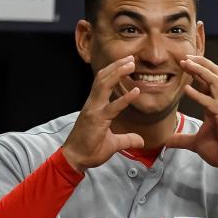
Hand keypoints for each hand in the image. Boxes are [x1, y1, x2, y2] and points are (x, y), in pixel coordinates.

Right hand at [61, 56, 144, 170]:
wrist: (76, 160)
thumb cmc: (90, 150)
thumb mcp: (114, 144)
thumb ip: (127, 139)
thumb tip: (141, 141)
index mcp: (95, 106)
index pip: (103, 83)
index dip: (114, 71)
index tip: (126, 63)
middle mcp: (93, 105)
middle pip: (103, 78)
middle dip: (116, 66)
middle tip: (131, 57)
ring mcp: (94, 111)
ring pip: (104, 85)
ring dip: (118, 73)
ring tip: (131, 64)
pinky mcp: (96, 120)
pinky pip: (112, 107)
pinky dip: (124, 99)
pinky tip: (136, 92)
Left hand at [164, 56, 217, 166]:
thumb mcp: (196, 143)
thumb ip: (182, 139)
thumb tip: (167, 142)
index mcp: (217, 104)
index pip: (209, 81)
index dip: (198, 70)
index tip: (184, 62)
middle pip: (214, 74)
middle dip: (200, 63)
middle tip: (184, 57)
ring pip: (215, 81)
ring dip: (200, 71)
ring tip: (186, 64)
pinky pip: (210, 102)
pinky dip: (198, 95)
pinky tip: (186, 89)